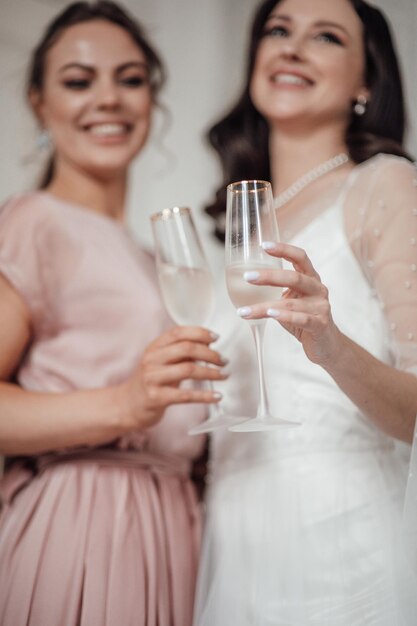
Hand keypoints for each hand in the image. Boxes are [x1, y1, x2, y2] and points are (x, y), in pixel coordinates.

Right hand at [122, 326, 226, 429]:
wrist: (127, 405)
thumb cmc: (150, 382)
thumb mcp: (162, 362)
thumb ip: (181, 353)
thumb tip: (209, 345)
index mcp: (154, 347)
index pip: (178, 332)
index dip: (199, 332)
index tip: (216, 338)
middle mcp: (151, 359)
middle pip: (186, 348)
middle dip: (210, 354)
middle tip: (223, 361)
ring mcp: (152, 378)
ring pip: (188, 369)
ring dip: (211, 373)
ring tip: (223, 375)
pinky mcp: (156, 398)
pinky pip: (185, 395)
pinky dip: (205, 396)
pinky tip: (217, 396)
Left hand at [238, 242, 341, 365]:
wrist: (327, 345)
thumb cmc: (304, 319)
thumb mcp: (291, 301)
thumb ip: (277, 291)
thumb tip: (246, 284)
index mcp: (311, 279)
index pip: (300, 257)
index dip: (284, 249)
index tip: (264, 245)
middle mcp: (318, 289)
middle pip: (294, 277)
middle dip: (269, 276)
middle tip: (247, 277)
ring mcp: (321, 307)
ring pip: (290, 303)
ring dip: (264, 307)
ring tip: (244, 311)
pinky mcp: (320, 325)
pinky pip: (301, 318)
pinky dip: (284, 316)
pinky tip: (270, 314)